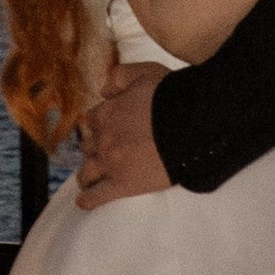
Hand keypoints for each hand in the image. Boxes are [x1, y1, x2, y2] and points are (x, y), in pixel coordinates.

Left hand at [75, 61, 173, 205]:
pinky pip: (97, 196)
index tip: (109, 126)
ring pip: (86, 171)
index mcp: (107, 113)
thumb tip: (104, 90)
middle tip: (104, 151)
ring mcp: (110, 164)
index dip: (101, 122)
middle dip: (94, 147)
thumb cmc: (171, 98)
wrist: (190, 126)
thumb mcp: (144, 72)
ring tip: (89, 177)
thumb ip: (120, 76)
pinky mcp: (123, 185)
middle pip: (88, 145)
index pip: (94, 119)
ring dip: (86, 173)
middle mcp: (103, 139)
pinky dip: (87, 200)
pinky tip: (84, 202)